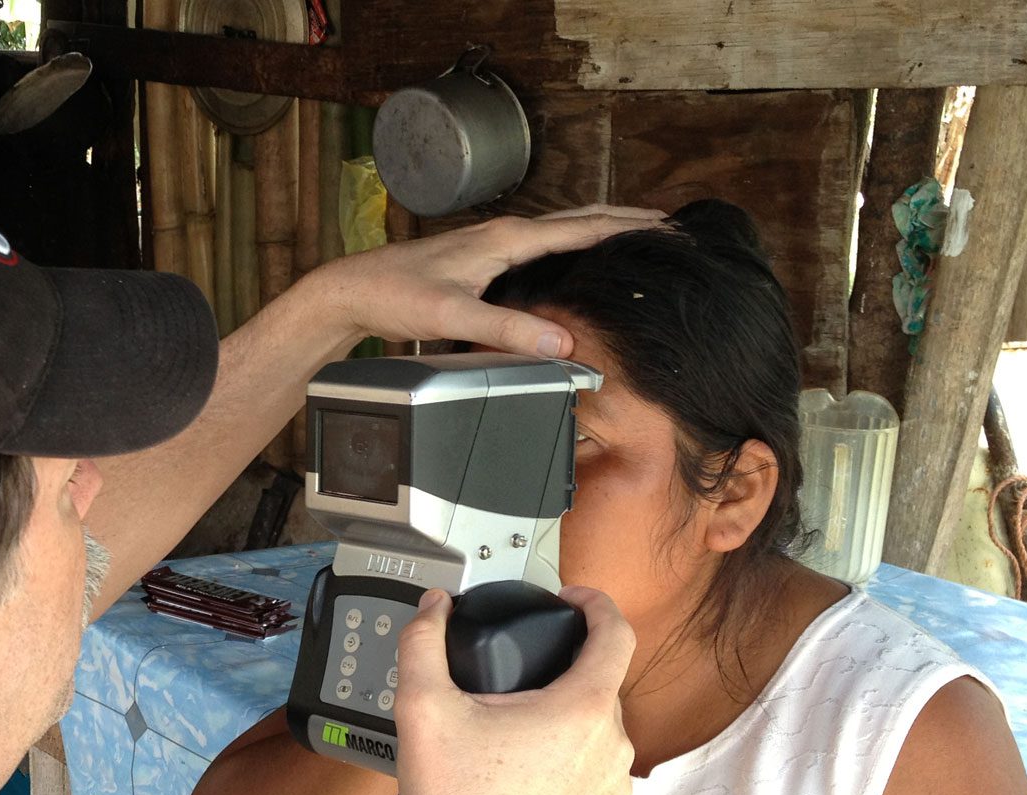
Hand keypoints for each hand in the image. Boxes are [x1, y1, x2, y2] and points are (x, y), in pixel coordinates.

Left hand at [302, 206, 664, 357]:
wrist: (353, 291)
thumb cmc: (395, 295)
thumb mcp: (453, 316)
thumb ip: (506, 328)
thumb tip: (561, 343)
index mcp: (507, 238)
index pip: (583, 228)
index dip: (629, 228)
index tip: (670, 230)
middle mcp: (505, 234)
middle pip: (581, 220)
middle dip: (628, 220)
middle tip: (673, 229)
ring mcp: (495, 245)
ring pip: (563, 230)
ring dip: (603, 230)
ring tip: (641, 238)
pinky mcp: (486, 260)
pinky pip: (545, 246)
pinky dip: (575, 246)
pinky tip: (581, 262)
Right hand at [394, 586, 636, 794]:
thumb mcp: (422, 707)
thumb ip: (423, 642)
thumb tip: (434, 606)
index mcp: (583, 708)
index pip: (616, 633)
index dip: (596, 604)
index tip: (571, 601)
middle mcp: (613, 745)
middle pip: (601, 681)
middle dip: (563, 670)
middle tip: (513, 682)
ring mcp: (615, 786)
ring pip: (600, 728)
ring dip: (566, 718)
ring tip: (516, 731)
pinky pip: (597, 769)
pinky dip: (571, 759)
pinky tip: (527, 771)